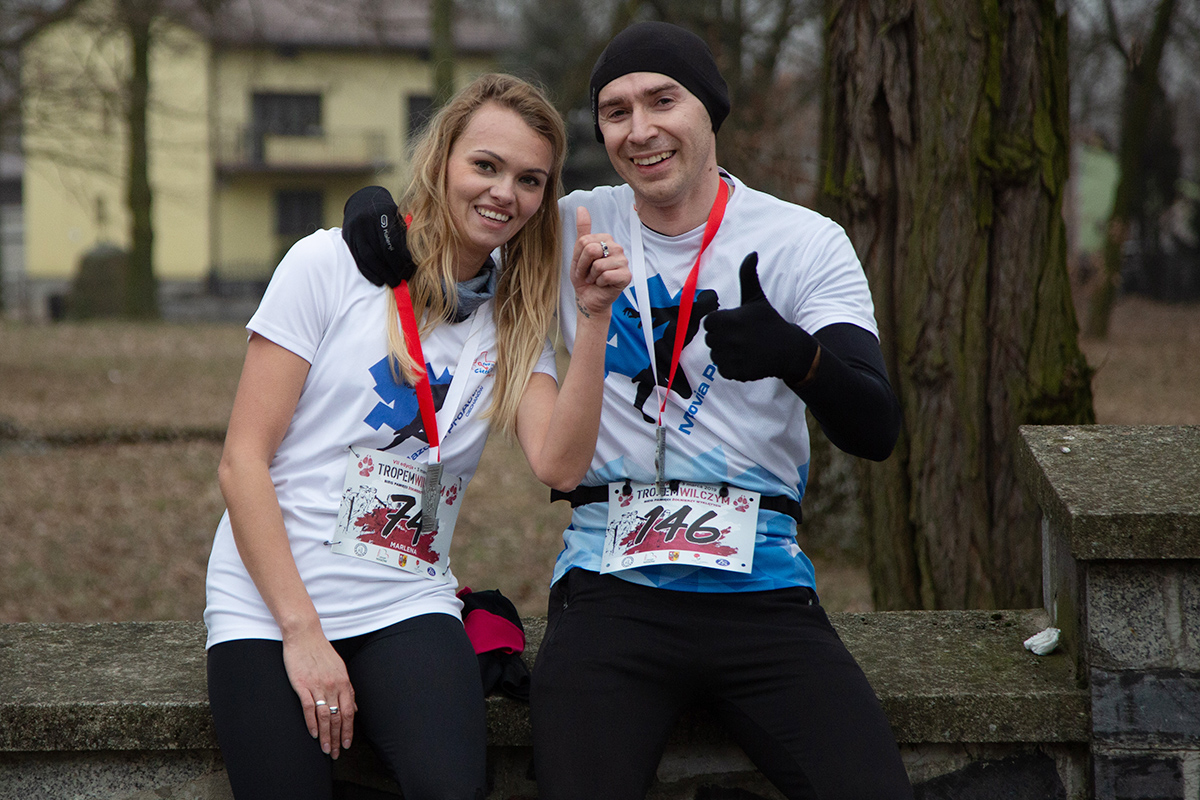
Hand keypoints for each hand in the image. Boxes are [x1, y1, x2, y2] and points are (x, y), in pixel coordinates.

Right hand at [282, 630, 356, 758]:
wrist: (304, 635)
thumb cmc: (321, 652)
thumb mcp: (340, 669)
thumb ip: (347, 689)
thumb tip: (353, 708)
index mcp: (344, 682)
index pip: (349, 712)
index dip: (348, 730)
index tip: (347, 744)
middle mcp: (333, 685)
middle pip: (338, 718)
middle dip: (337, 738)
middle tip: (335, 753)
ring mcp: (318, 686)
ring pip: (325, 717)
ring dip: (325, 736)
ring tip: (325, 749)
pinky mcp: (302, 685)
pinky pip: (309, 708)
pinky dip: (312, 723)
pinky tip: (313, 734)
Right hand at [342, 186, 416, 286]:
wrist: (363, 200)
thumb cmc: (387, 212)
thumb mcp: (397, 217)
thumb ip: (404, 235)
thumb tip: (413, 261)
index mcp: (383, 214)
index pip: (392, 242)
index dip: (401, 260)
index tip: (409, 272)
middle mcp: (367, 222)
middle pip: (379, 251)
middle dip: (392, 269)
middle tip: (401, 281)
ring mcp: (355, 230)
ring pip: (367, 257)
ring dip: (380, 273)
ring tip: (391, 283)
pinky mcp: (348, 238)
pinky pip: (358, 259)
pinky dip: (368, 272)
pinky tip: (378, 280)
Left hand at [570, 207, 629, 318]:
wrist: (588, 297)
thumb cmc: (584, 277)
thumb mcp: (578, 253)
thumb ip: (582, 231)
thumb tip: (581, 208)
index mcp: (606, 240)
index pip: (585, 241)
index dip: (579, 257)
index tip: (583, 265)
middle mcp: (617, 248)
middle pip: (591, 250)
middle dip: (584, 266)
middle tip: (588, 273)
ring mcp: (623, 261)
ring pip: (598, 265)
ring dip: (592, 276)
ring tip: (595, 279)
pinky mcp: (626, 275)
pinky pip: (606, 276)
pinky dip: (600, 283)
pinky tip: (603, 285)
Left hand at [703, 253, 818, 382]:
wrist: (788, 349)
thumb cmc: (769, 321)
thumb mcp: (757, 298)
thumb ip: (748, 275)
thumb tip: (752, 253)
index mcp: (728, 320)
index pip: (708, 322)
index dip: (720, 323)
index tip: (734, 324)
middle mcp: (728, 339)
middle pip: (710, 339)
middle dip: (722, 338)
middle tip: (741, 337)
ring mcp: (731, 357)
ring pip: (715, 355)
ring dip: (726, 353)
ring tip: (745, 348)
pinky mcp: (736, 373)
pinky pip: (723, 369)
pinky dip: (731, 367)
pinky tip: (746, 360)